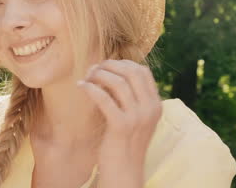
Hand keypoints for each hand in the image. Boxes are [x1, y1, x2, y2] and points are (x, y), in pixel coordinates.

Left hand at [77, 59, 162, 187]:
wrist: (124, 172)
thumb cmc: (124, 143)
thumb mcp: (135, 118)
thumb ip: (130, 98)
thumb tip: (111, 73)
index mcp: (155, 105)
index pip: (143, 71)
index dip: (123, 63)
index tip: (106, 66)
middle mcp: (150, 109)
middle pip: (131, 72)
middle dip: (110, 66)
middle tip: (93, 69)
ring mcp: (137, 117)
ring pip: (117, 82)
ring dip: (98, 75)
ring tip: (86, 78)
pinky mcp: (121, 126)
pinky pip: (104, 98)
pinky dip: (90, 88)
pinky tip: (81, 87)